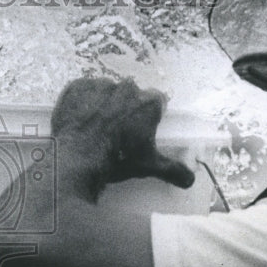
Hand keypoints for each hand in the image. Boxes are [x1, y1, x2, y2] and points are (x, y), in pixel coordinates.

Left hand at [51, 77, 194, 189]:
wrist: (76, 158)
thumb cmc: (117, 160)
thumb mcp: (148, 166)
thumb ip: (172, 170)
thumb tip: (190, 180)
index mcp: (148, 103)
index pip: (156, 102)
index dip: (148, 116)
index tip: (140, 129)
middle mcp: (127, 88)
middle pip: (130, 95)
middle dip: (125, 109)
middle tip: (115, 131)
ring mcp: (100, 85)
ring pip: (106, 92)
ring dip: (102, 105)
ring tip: (93, 127)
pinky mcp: (76, 87)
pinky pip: (82, 91)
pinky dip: (81, 102)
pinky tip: (78, 120)